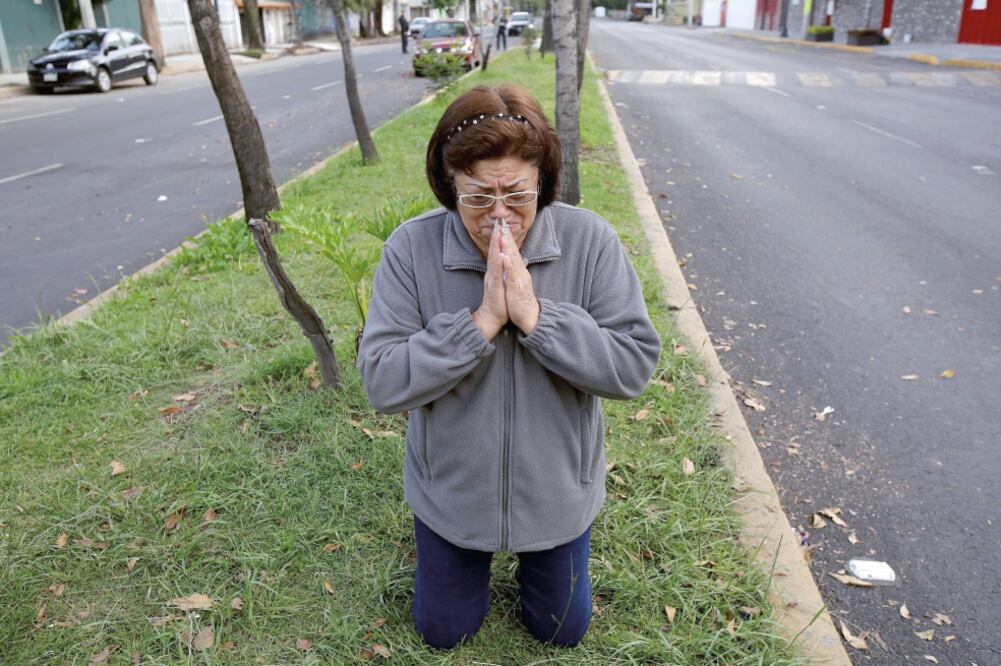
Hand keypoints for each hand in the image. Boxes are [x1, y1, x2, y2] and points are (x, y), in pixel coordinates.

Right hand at [472, 223, 508, 340]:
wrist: (491, 316)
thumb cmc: (497, 299)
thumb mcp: (500, 281)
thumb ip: (500, 270)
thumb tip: (503, 259)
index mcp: (495, 271)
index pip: (496, 251)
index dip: (498, 238)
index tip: (501, 225)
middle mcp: (492, 272)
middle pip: (493, 251)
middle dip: (496, 237)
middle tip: (497, 222)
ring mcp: (492, 279)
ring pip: (494, 260)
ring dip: (495, 247)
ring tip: (497, 234)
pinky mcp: (494, 288)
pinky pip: (497, 274)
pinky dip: (499, 265)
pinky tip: (500, 256)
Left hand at [499, 222, 540, 334]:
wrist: (527, 316)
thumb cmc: (519, 299)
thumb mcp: (515, 282)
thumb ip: (514, 270)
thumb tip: (510, 260)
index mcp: (517, 270)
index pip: (512, 251)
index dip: (507, 238)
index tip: (502, 225)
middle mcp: (519, 272)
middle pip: (513, 252)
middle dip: (507, 237)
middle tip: (502, 222)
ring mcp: (518, 279)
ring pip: (513, 261)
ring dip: (508, 247)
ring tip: (503, 235)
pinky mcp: (516, 289)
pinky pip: (511, 276)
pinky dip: (508, 266)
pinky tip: (504, 257)